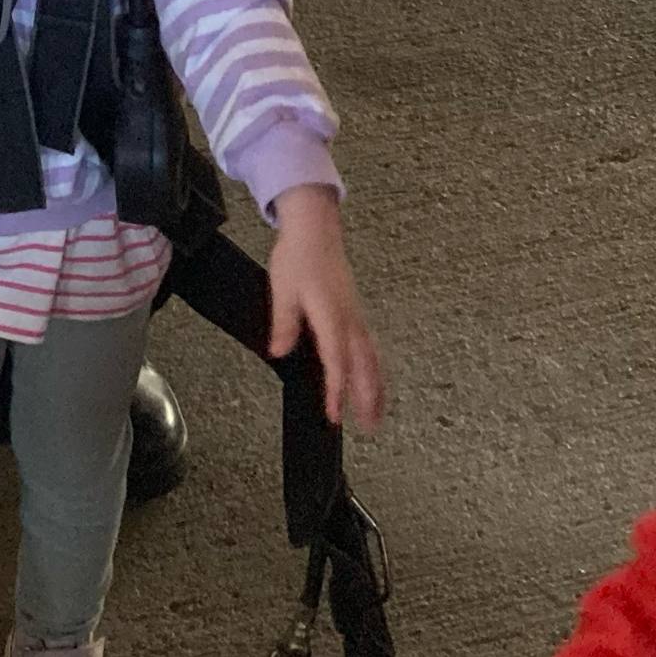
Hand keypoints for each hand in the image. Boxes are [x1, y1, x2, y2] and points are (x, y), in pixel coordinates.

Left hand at [267, 185, 383, 430]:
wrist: (315, 229)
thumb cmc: (298, 256)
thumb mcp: (283, 290)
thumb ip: (284, 323)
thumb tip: (279, 352)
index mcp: (332, 315)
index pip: (337, 362)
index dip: (336, 391)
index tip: (334, 416)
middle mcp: (349, 318)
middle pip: (364, 365)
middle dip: (368, 397)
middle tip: (370, 427)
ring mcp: (355, 315)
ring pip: (372, 357)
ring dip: (375, 386)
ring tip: (376, 414)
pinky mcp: (354, 311)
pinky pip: (369, 345)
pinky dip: (373, 368)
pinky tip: (371, 379)